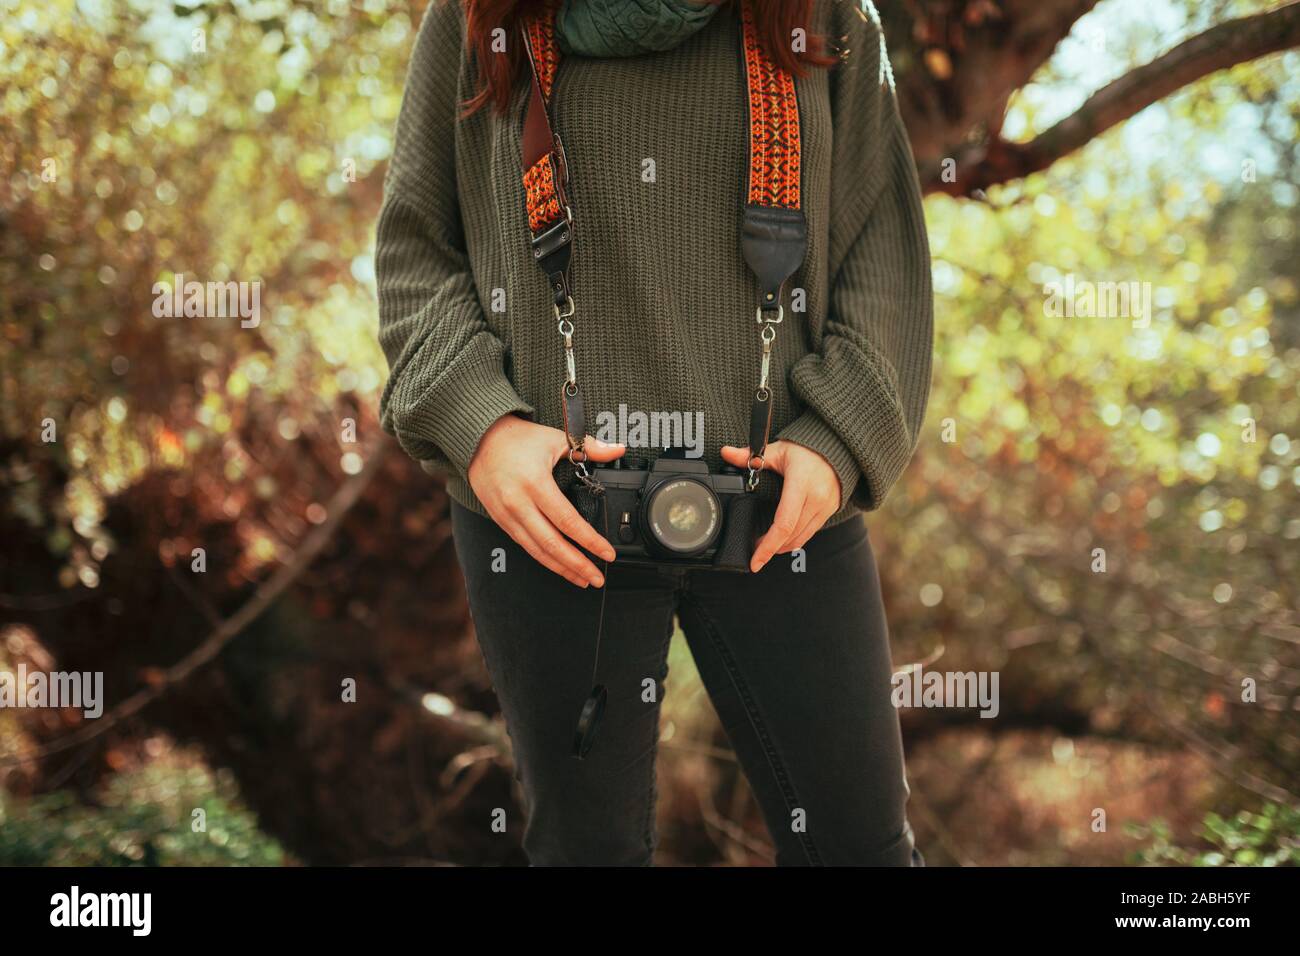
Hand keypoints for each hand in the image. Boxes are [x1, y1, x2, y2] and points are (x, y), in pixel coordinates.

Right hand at [468, 414, 624, 587]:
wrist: (479, 440)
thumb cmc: (517, 439)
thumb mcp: (555, 439)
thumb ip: (590, 447)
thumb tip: (617, 450)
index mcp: (535, 483)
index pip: (567, 520)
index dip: (589, 541)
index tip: (607, 553)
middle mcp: (518, 503)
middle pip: (552, 544)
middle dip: (577, 565)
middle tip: (597, 578)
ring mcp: (507, 515)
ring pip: (537, 550)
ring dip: (561, 568)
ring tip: (582, 578)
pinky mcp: (500, 521)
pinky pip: (525, 545)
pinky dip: (544, 559)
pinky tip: (559, 565)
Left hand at [720, 440, 840, 572]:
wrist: (838, 449)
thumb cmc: (807, 450)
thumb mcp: (778, 450)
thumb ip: (751, 456)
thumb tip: (726, 453)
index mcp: (801, 484)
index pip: (784, 523)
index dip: (768, 546)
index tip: (755, 561)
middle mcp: (816, 499)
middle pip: (791, 536)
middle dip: (771, 549)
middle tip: (754, 554)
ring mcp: (825, 507)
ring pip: (801, 538)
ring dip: (782, 547)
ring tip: (765, 547)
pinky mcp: (829, 512)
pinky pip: (810, 533)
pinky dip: (794, 540)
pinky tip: (782, 540)